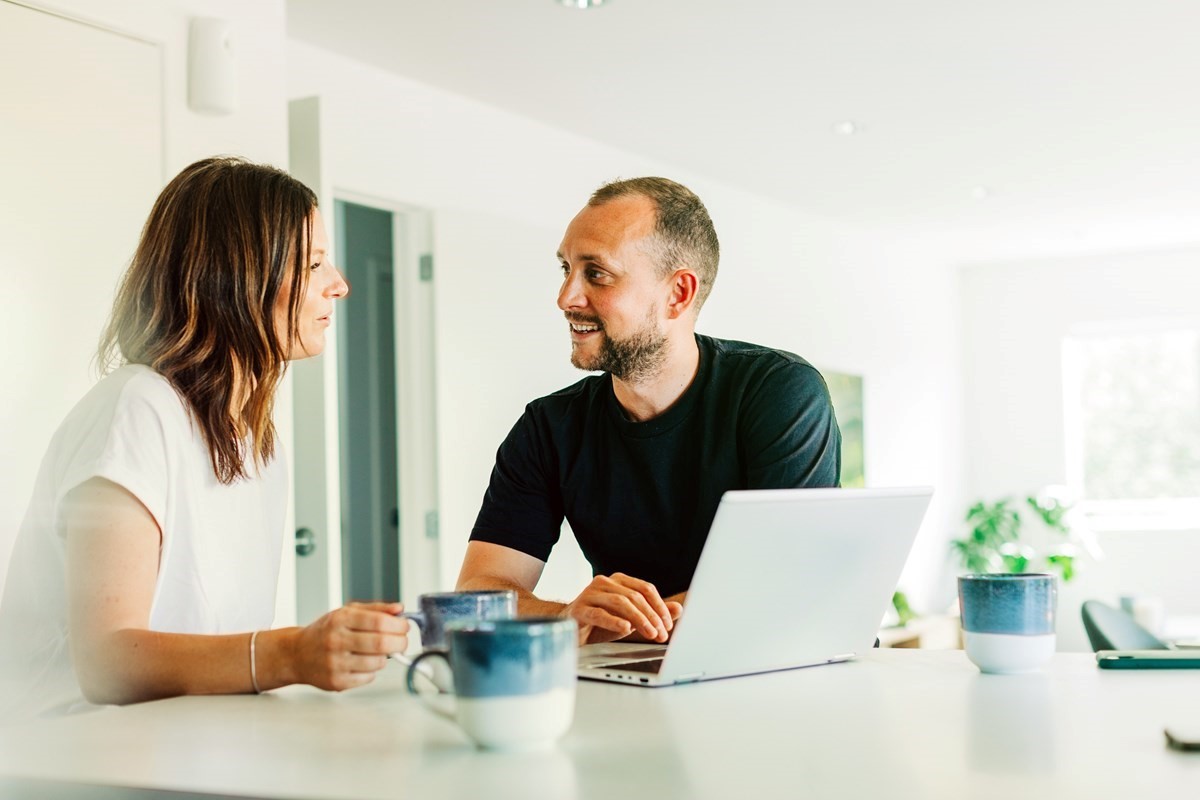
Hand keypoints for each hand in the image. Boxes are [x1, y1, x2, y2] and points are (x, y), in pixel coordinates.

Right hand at [291, 602, 409, 690]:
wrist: (297, 654)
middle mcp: (336, 640)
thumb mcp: (347, 612)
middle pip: (381, 643)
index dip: (398, 625)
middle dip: (400, 642)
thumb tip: (400, 609)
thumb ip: (376, 609)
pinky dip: (372, 671)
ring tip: (378, 652)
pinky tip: (363, 663)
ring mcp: (335, 663)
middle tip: (402, 641)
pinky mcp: (336, 682)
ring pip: (377, 663)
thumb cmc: (326, 631)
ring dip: (386, 658)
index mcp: (340, 619)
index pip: (378, 621)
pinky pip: (368, 678)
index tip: (405, 626)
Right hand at [563, 573, 682, 644]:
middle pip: (635, 596)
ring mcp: (590, 594)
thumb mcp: (630, 619)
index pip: (645, 589)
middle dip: (652, 616)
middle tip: (661, 633)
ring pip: (620, 603)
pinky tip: (625, 628)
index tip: (668, 625)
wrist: (569, 630)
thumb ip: (652, 613)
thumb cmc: (599, 623)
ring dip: (639, 620)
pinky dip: (614, 621)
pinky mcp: (579, 609)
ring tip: (650, 633)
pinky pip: (599, 613)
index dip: (660, 606)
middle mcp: (604, 583)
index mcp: (618, 581)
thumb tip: (678, 609)